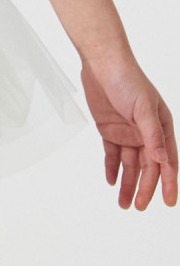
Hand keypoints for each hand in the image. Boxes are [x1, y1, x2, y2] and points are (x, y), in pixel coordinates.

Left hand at [80, 54, 176, 209]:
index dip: (168, 182)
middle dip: (144, 188)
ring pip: (129, 164)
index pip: (167, 161)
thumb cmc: (127, 79)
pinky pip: (112, 154)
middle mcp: (145, 133)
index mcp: (160, 127)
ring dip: (127, 183)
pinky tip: (111, 181)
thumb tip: (162, 161)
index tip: (168, 202)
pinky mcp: (109, 129)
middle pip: (147, 167)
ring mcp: (127, 132)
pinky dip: (112, 168)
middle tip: (139, 206)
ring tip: (124, 203)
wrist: (101, 63)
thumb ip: (152, 135)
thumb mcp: (143, 107)